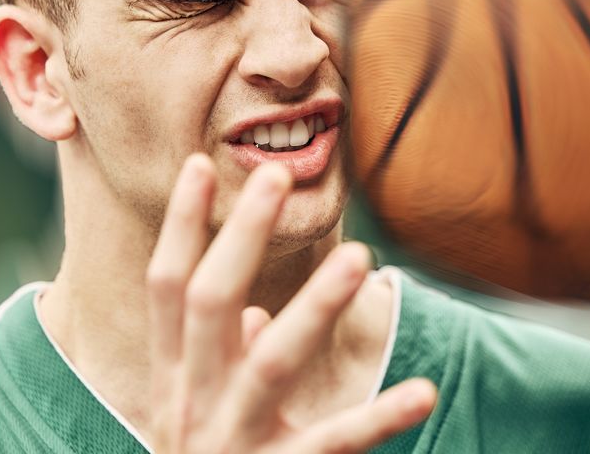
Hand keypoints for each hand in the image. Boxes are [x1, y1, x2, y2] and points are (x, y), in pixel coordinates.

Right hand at [146, 154, 436, 452]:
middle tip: (276, 179)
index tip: (201, 164)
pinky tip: (422, 391)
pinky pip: (332, 446)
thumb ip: (218, 362)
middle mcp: (190, 407)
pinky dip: (378, 418)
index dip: (181, 227)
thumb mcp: (195, 417)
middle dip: (238, 238)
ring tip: (360, 260)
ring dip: (313, 307)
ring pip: (268, 362)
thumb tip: (252, 310)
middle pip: (206, 305)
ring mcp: (231, 445)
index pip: (166, 289)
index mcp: (172, 384)